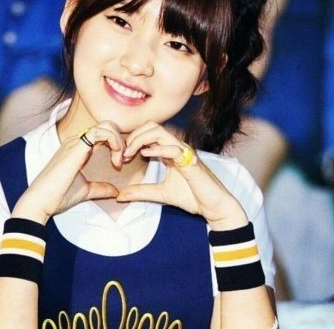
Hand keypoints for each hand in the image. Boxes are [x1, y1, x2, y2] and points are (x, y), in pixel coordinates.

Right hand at [12, 121, 124, 223]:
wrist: (41, 202)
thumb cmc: (58, 196)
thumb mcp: (86, 191)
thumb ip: (101, 188)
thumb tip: (115, 191)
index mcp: (78, 147)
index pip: (103, 133)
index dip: (116, 145)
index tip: (119, 165)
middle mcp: (77, 141)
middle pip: (106, 125)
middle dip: (120, 140)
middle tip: (122, 160)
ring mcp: (76, 142)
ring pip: (105, 126)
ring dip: (118, 141)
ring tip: (119, 160)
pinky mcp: (77, 147)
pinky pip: (100, 132)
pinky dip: (114, 141)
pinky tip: (115, 159)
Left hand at [117, 121, 247, 230]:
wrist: (214, 207)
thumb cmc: (192, 197)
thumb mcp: (160, 194)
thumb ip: (141, 192)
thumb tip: (120, 196)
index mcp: (170, 150)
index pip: (149, 132)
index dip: (133, 140)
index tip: (122, 155)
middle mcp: (177, 147)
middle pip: (152, 126)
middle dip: (134, 135)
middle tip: (124, 152)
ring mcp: (184, 152)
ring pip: (160, 132)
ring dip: (141, 139)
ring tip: (130, 153)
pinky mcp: (191, 162)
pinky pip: (173, 149)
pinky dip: (157, 149)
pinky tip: (145, 154)